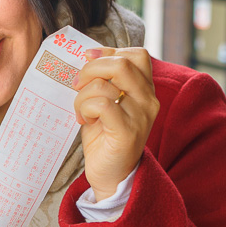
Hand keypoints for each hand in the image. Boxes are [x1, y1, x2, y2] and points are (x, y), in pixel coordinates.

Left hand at [75, 47, 158, 199]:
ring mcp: (141, 116)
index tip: (87, 60)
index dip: (109, 52)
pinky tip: (84, 121)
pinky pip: (101, 105)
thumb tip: (87, 56)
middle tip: (77, 85)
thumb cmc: (104, 135)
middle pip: (121, 64)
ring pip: (105, 85)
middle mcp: (148, 100)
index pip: (137, 55)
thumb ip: (103, 80)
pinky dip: (85, 109)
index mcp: (145, 89)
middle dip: (90, 69)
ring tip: (82, 111)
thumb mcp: (105, 101)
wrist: (111, 174)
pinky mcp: (127, 131)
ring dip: (82, 96)